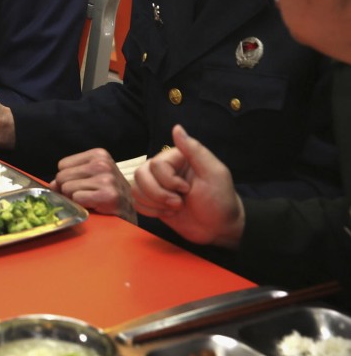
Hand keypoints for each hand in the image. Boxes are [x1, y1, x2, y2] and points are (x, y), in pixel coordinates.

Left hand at [50, 149, 135, 222]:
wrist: (130, 210)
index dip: (68, 178)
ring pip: (67, 189)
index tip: (83, 184)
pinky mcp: (108, 196)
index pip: (62, 165)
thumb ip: (68, 176)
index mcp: (99, 154)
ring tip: (92, 200)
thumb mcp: (90, 177)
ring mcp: (107, 179)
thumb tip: (52, 184)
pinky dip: (83, 206)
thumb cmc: (107, 192)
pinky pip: (77, 199)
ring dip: (76, 199)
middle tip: (86, 194)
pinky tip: (97, 206)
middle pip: (62, 177)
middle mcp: (103, 164)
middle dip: (69, 189)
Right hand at [132, 124, 244, 247]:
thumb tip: (177, 127)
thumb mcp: (214, 173)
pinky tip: (167, 213)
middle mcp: (164, 168)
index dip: (168, 181)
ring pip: (135, 187)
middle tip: (179, 204)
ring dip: (154, 203)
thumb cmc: (220, 200)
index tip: (187, 190)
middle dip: (159, 194)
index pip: (156, 164)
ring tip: (174, 208)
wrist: (218, 229)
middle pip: (141, 174)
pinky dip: (150, 211)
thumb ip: (195, 150)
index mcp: (177, 158)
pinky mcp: (151, 200)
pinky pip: (135, 201)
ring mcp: (156, 184)